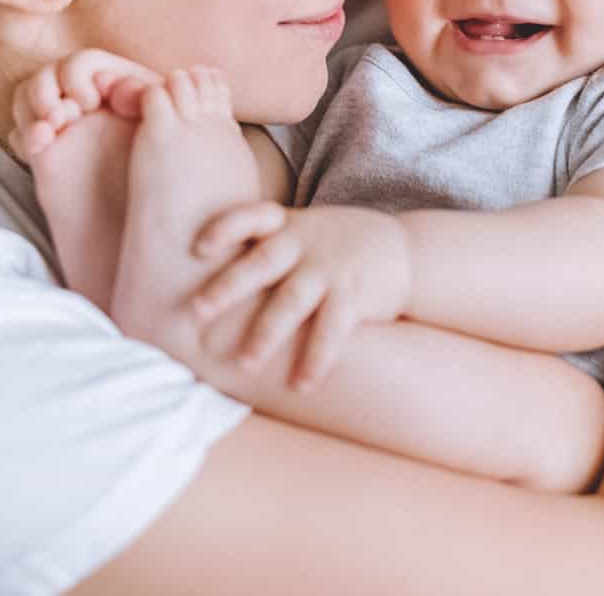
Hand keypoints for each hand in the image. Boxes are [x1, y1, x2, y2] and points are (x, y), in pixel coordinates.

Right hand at [8, 47, 160, 160]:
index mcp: (112, 87)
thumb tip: (111, 82)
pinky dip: (27, 135)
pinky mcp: (44, 150)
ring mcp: (62, 124)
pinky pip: (20, 131)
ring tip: (50, 129)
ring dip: (32, 109)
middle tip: (62, 117)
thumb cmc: (157, 166)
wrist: (137, 214)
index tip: (90, 101)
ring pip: (27, 96)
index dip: (75, 76)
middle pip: (47, 74)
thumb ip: (142, 96)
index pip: (80, 63)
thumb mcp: (158, 125)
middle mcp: (84, 100)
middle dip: (45, 90)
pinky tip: (40, 144)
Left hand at [189, 202, 413, 390]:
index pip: (251, 218)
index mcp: (289, 227)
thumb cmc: (343, 244)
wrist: (407, 250)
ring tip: (244, 364)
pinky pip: (332, 331)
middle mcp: (306, 244)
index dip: (224, 229)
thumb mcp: (307, 229)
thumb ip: (269, 243)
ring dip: (266, 334)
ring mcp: (331, 269)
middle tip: (196, 312)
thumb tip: (214, 277)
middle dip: (227, 287)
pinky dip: (316, 360)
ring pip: (291, 301)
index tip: (198, 248)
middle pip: (261, 263)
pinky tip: (301, 386)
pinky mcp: (355, 295)